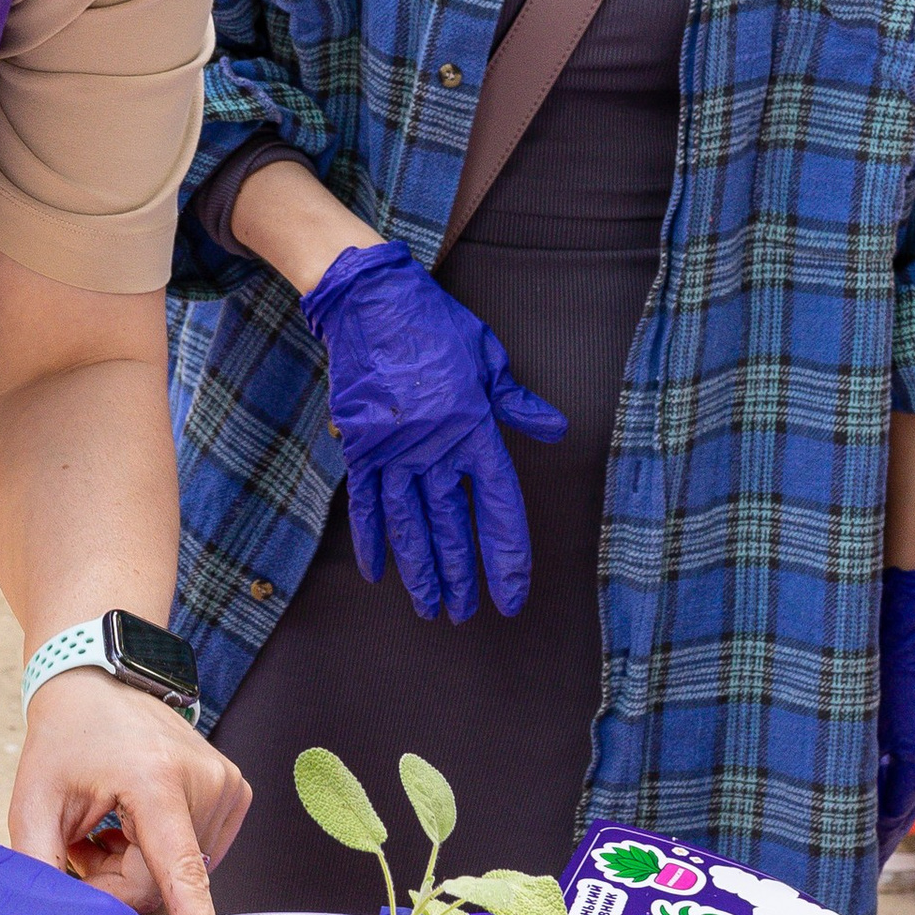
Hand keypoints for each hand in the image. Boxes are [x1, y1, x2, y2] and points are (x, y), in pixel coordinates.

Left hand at [9, 669, 246, 914]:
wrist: (100, 681)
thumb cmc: (65, 737)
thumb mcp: (33, 801)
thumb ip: (38, 867)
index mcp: (156, 782)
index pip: (179, 874)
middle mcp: (204, 782)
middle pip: (163, 884)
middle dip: (117, 887)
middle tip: (83, 850)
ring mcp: (226, 787)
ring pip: (179, 878)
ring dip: (137, 871)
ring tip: (109, 829)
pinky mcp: (235, 793)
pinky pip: (196, 858)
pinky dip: (159, 856)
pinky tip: (136, 823)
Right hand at [301, 242, 568, 623]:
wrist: (370, 302)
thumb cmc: (436, 325)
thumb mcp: (487, 359)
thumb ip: (517, 404)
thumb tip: (554, 431)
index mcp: (474, 430)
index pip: (497, 509)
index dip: (505, 556)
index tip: (511, 594)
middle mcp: (434, 450)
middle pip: (450, 528)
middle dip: (460, 575)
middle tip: (467, 613)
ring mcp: (393, 451)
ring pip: (408, 525)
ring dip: (420, 570)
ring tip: (430, 607)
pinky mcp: (360, 446)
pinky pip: (367, 502)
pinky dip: (372, 538)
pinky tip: (379, 571)